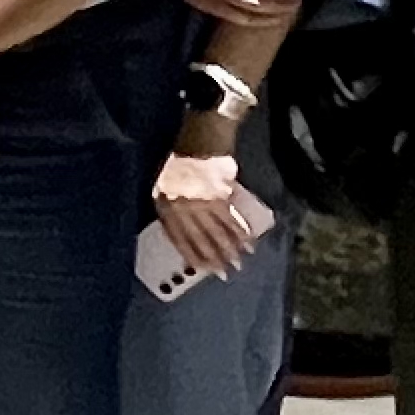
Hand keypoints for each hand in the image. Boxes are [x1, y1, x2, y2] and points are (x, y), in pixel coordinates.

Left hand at [151, 149, 260, 276]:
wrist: (201, 140)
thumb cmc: (180, 162)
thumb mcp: (165, 185)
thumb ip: (173, 209)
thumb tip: (186, 234)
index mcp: (166, 206)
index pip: (179, 239)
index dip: (192, 255)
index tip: (203, 269)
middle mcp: (183, 208)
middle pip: (200, 240)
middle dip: (214, 258)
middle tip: (225, 274)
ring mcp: (202, 203)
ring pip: (218, 233)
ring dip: (230, 250)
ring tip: (239, 264)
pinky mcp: (220, 196)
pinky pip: (232, 220)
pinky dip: (241, 233)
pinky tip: (248, 243)